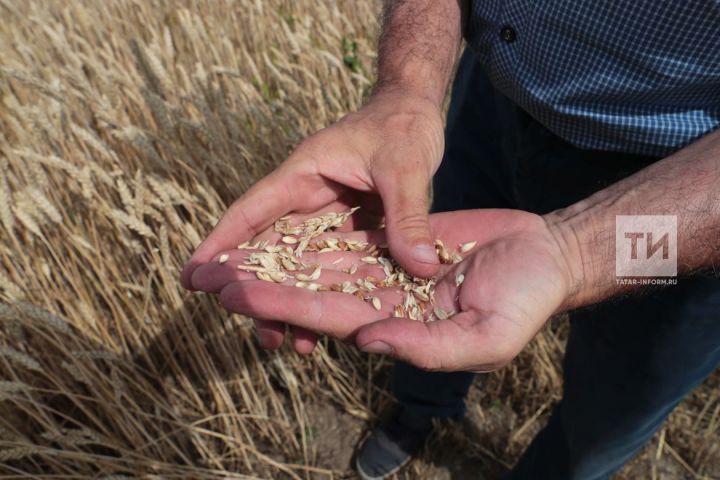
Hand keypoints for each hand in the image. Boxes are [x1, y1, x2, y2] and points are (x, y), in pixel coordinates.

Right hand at [181, 90, 444, 352]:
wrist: (415, 112)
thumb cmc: (404, 126)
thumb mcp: (406, 168)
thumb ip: (409, 216)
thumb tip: (420, 268)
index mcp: (304, 173)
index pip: (253, 210)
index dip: (222, 242)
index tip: (194, 275)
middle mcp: (308, 197)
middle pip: (270, 244)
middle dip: (252, 282)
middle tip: (235, 318)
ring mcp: (327, 215)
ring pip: (297, 261)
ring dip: (286, 296)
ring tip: (280, 341)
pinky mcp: (349, 227)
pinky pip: (330, 263)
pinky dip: (322, 291)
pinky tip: (321, 326)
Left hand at [190, 209, 577, 370]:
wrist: (544, 256)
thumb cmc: (525, 301)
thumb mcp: (484, 336)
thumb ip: (425, 346)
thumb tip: (364, 339)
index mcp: (396, 327)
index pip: (328, 317)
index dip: (282, 306)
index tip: (238, 294)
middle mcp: (383, 300)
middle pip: (313, 289)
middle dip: (265, 283)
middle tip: (212, 276)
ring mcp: (387, 268)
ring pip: (323, 261)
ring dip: (280, 256)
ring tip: (232, 250)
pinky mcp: (395, 240)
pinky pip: (350, 234)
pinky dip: (315, 230)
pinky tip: (280, 222)